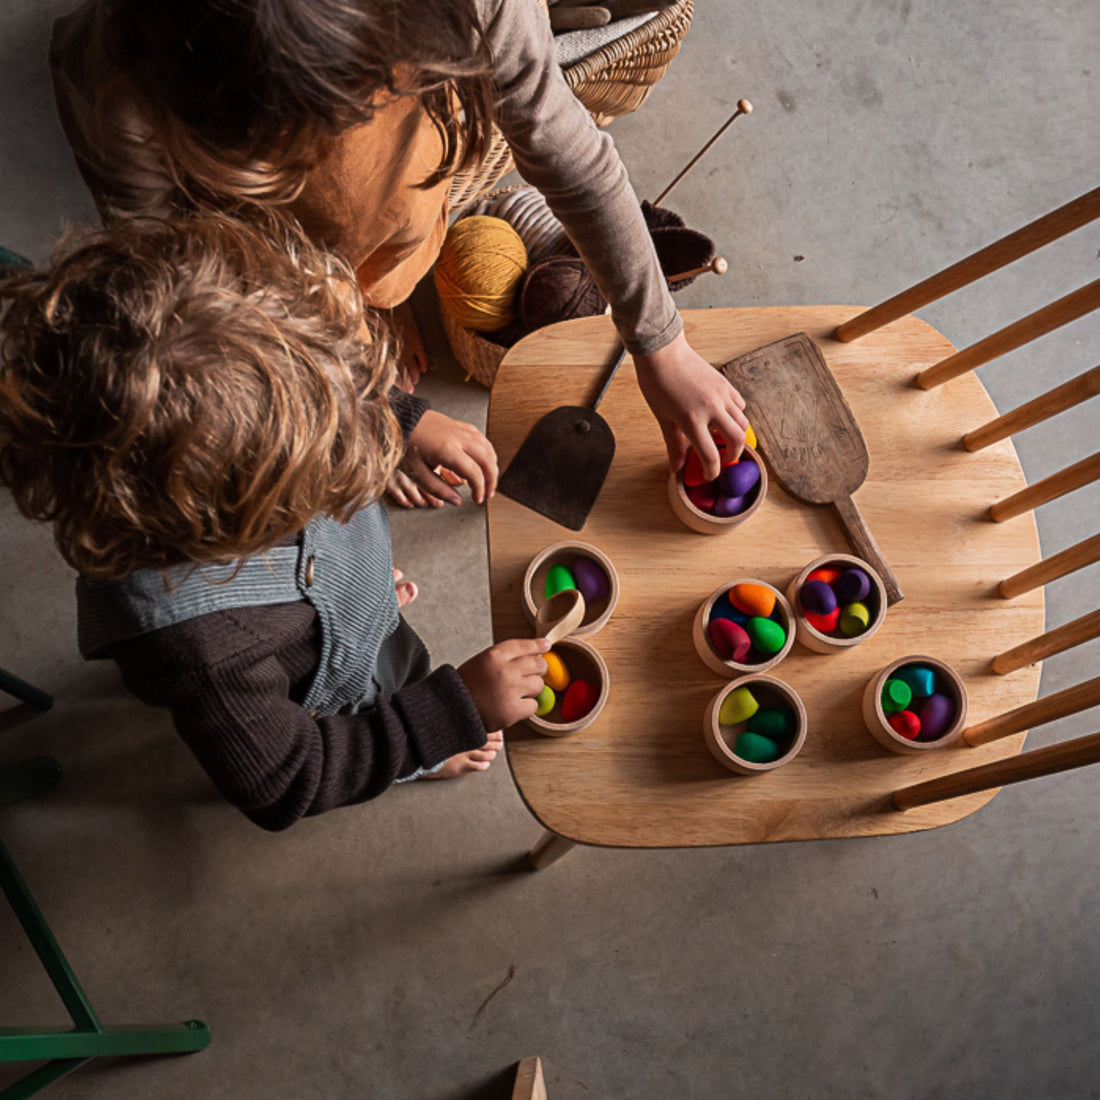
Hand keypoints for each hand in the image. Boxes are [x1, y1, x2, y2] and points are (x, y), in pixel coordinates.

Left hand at [402, 410, 498, 504]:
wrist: (399, 420)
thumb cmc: (405, 444)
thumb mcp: (417, 473)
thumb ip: (438, 489)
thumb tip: (456, 501)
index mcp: (447, 451)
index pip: (474, 473)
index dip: (480, 489)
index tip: (477, 499)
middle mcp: (458, 438)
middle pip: (487, 460)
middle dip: (492, 480)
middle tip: (488, 494)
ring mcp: (461, 430)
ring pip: (488, 448)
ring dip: (491, 466)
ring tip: (488, 480)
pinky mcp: (460, 425)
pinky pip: (481, 438)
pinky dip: (487, 451)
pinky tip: (483, 460)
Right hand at [458, 638, 550, 729]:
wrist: (451, 711)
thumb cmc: (466, 686)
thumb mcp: (481, 662)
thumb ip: (505, 657)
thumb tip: (535, 652)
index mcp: (493, 656)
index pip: (523, 645)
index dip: (537, 645)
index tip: (546, 645)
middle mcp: (504, 671)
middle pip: (538, 664)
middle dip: (539, 669)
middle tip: (532, 674)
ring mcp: (510, 691)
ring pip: (538, 685)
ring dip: (531, 689)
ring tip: (517, 692)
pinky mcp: (513, 711)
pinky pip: (533, 705)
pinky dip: (526, 707)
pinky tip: (513, 705)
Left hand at [633, 330, 748, 481]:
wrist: (663, 352)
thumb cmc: (657, 383)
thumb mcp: (663, 418)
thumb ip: (673, 445)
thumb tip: (675, 468)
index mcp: (692, 420)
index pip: (711, 456)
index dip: (712, 471)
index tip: (709, 475)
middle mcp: (712, 408)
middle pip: (737, 440)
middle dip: (732, 456)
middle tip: (723, 460)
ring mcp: (721, 395)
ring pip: (742, 423)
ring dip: (735, 436)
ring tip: (721, 438)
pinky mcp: (725, 384)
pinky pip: (739, 405)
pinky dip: (735, 416)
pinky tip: (721, 417)